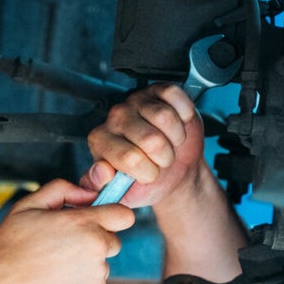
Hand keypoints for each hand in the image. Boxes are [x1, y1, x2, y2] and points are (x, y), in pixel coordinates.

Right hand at [0, 180, 134, 283]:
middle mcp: (95, 249)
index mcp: (82, 223)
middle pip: (113, 240)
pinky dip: (82, 281)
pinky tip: (57, 279)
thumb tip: (88, 194)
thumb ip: (61, 190)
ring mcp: (97, 275)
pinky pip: (95, 282)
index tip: (97, 219)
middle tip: (65, 243)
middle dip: (95, 238)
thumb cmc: (10, 248)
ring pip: (102, 263)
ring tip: (55, 264)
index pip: (124, 215)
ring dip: (86, 261)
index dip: (111, 214)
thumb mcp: (26, 206)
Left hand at [82, 83, 204, 207]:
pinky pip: (175, 96)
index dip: (148, 172)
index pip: (129, 158)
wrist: (171, 170)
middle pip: (152, 140)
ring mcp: (136, 101)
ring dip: (176, 138)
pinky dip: (184, 114)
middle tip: (161, 160)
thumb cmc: (145, 181)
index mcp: (100, 141)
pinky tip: (178, 124)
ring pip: (165, 117)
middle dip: (165, 157)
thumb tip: (101, 171)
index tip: (147, 175)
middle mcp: (115, 117)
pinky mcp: (157, 90)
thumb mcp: (121, 194)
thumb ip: (100, 187)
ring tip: (170, 144)